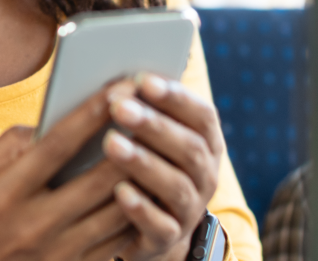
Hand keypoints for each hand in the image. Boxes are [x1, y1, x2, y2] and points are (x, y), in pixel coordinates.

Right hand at [0, 80, 138, 260]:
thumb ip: (9, 146)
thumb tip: (51, 122)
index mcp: (6, 193)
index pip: (57, 145)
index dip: (91, 114)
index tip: (119, 87)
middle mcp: (33, 224)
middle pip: (95, 181)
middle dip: (130, 145)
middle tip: (155, 113)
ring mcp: (55, 252)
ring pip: (113, 214)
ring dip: (140, 180)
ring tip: (161, 149)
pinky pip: (115, 244)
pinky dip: (135, 216)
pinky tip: (149, 192)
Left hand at [100, 74, 226, 260]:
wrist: (145, 225)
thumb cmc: (144, 164)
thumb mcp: (152, 137)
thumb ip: (146, 111)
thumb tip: (118, 81)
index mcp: (207, 144)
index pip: (203, 115)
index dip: (176, 97)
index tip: (144, 80)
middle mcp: (206, 176)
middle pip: (190, 148)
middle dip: (154, 125)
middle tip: (119, 107)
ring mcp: (190, 210)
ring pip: (176, 186)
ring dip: (144, 162)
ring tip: (110, 143)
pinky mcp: (169, 238)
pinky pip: (159, 225)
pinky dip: (140, 207)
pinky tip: (119, 191)